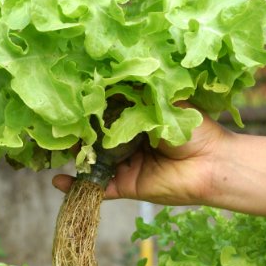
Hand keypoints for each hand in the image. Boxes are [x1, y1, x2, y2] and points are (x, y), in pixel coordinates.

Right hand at [52, 107, 228, 205]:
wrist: (211, 163)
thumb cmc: (193, 128)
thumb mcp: (163, 102)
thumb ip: (138, 94)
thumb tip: (108, 78)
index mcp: (138, 119)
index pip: (107, 112)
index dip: (89, 107)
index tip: (68, 99)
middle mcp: (128, 141)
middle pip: (96, 137)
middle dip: (76, 132)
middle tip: (54, 124)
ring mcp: (125, 165)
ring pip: (93, 161)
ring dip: (74, 156)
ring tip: (53, 147)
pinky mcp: (126, 186)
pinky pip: (98, 187)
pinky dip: (78, 186)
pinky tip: (58, 181)